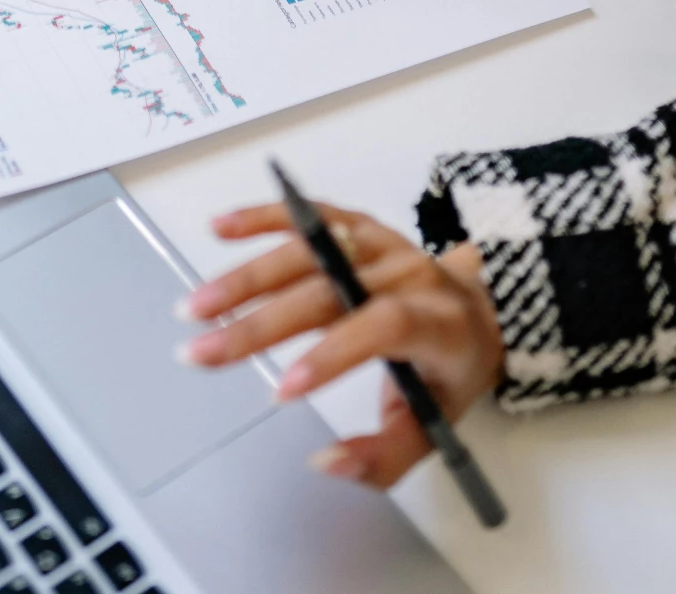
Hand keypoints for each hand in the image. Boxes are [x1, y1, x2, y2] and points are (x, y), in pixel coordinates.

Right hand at [177, 202, 502, 490]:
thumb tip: (324, 462)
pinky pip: (307, 213)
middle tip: (204, 351)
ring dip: (245, 278)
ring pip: (306, 251)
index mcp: (438, 323)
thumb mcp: (434, 429)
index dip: (333, 353)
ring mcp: (381, 242)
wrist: (479, 310)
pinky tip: (219, 229)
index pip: (383, 326)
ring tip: (196, 308)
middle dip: (260, 323)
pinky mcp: (357, 222)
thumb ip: (384, 457)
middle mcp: (408, 273)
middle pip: (328, 288)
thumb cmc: (448, 374)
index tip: (282, 389)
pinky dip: (261, 218)